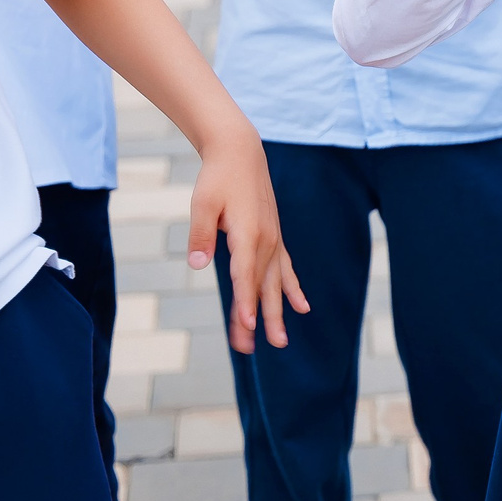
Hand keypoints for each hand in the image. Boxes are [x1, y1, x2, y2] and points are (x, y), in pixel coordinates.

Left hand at [190, 132, 308, 354]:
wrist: (241, 153)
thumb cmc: (217, 178)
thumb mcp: (202, 203)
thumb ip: (201, 235)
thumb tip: (199, 265)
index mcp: (248, 234)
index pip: (246, 276)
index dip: (245, 302)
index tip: (247, 326)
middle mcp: (266, 240)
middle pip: (263, 286)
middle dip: (261, 319)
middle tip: (258, 347)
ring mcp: (274, 240)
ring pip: (276, 283)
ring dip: (276, 312)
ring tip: (279, 340)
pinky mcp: (274, 237)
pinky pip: (286, 269)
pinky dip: (293, 289)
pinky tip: (302, 307)